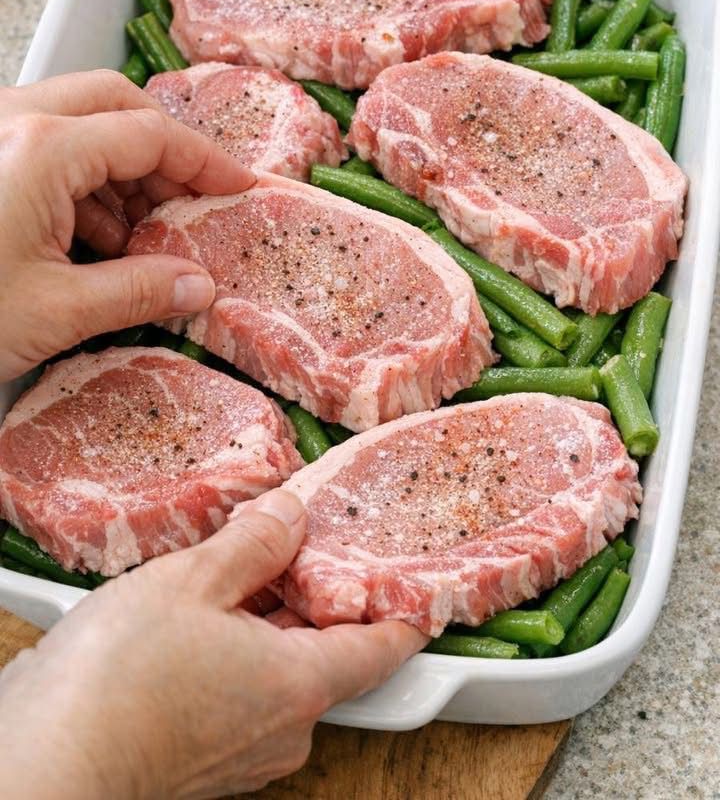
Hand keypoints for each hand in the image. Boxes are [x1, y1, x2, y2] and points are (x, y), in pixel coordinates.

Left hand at [0, 70, 254, 380]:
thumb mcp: (56, 311)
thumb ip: (140, 291)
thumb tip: (197, 285)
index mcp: (42, 147)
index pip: (150, 134)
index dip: (206, 162)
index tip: (239, 187)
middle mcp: (12, 120)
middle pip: (113, 103)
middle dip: (161, 149)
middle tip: (189, 199)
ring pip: (77, 122)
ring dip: (120, 172)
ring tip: (140, 238)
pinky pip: (43, 147)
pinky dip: (80, 185)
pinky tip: (91, 243)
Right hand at [0, 490, 425, 797]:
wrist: (48, 763)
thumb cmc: (119, 677)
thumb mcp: (192, 580)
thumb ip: (253, 543)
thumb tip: (292, 513)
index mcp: (301, 684)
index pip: (381, 646)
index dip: (404, 611)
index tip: (423, 586)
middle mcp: (283, 729)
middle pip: (324, 652)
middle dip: (314, 598)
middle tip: (303, 543)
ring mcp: (242, 751)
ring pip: (276, 672)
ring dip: (265, 623)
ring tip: (237, 569)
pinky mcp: (203, 759)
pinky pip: (238, 696)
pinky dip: (232, 655)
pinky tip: (196, 619)